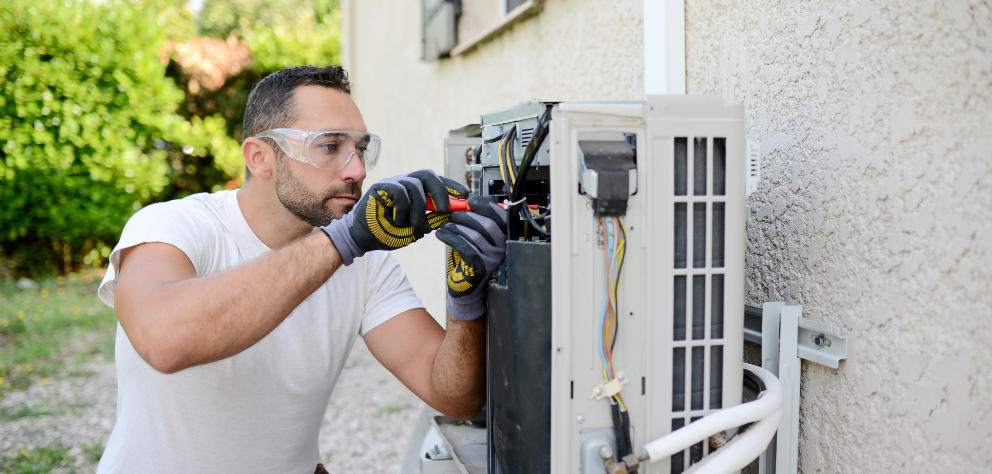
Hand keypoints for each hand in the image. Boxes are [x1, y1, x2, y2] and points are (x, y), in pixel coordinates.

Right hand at [322, 170, 467, 264]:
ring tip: (412, 224)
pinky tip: (396, 219)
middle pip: (428, 175)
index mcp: (414, 192)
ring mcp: (392, 183)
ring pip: (415, 185)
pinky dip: (403, 209)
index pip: (436, 182)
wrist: (363, 238)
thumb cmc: (387, 233)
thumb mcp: (415, 229)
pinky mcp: (381, 187)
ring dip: (418, 209)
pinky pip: (400, 191)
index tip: (465, 196)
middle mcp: (404, 183)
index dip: (451, 186)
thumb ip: (431, 221)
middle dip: (440, 191)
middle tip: (445, 209)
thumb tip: (450, 214)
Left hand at [435, 195, 506, 320]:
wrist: (467, 286)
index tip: (470, 200)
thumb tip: (465, 201)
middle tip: (453, 214)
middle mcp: (502, 248)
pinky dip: (450, 237)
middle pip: (487, 224)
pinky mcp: (479, 267)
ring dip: (456, 226)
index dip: (485, 205)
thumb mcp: (477, 237)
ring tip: (445, 225)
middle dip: (467, 215)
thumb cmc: (471, 258)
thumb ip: (476, 220)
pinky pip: (464, 247)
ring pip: (474, 235)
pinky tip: (441, 234)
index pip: (500, 216)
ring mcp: (492, 259)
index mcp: (504, 237)